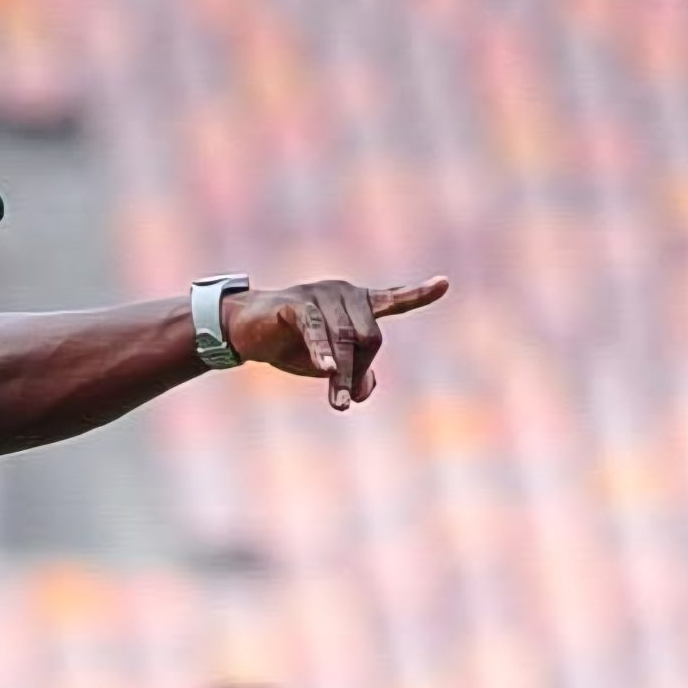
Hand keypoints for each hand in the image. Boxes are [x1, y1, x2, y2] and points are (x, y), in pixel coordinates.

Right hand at [223, 276, 450, 409]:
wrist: (243, 332)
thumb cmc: (289, 344)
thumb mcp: (326, 364)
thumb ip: (352, 374)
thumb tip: (364, 391)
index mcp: (356, 304)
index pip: (393, 299)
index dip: (418, 294)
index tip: (443, 283)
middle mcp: (343, 293)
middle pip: (370, 336)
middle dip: (359, 371)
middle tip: (342, 401)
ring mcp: (320, 294)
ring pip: (345, 338)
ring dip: (341, 374)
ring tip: (337, 404)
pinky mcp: (296, 303)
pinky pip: (316, 327)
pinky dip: (322, 350)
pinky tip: (326, 369)